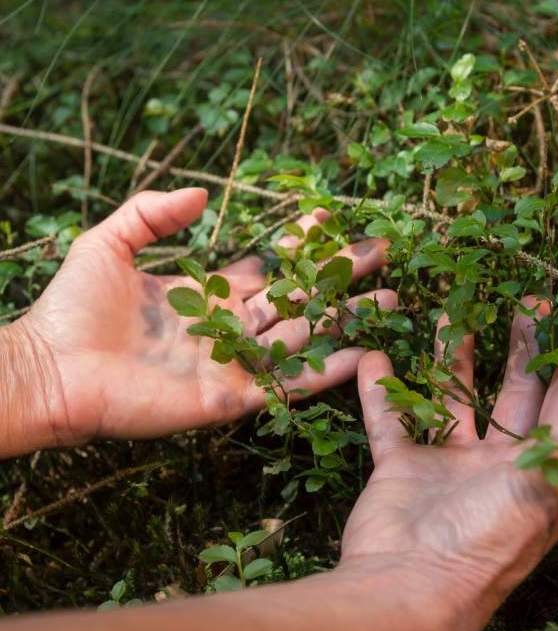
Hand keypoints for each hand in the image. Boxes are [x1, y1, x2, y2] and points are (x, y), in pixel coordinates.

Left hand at [3, 188, 392, 453]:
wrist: (52, 369)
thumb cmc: (72, 308)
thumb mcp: (109, 243)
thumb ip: (153, 214)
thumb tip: (200, 191)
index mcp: (209, 292)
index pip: (269, 266)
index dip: (299, 242)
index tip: (329, 217)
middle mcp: (231, 327)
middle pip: (299, 297)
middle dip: (340, 276)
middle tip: (382, 253)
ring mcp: (236, 363)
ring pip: (305, 338)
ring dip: (347, 321)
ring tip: (391, 301)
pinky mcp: (232, 398)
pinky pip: (288, 384)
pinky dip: (328, 372)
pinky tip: (364, 355)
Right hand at [339, 297, 557, 630]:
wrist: (406, 588)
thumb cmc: (486, 538)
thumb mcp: (544, 471)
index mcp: (541, 465)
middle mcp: (498, 462)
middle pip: (515, 392)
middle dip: (522, 346)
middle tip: (526, 301)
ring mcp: (447, 463)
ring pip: (452, 397)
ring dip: (451, 358)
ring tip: (453, 313)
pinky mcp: (401, 466)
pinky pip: (391, 419)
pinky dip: (381, 391)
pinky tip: (373, 359)